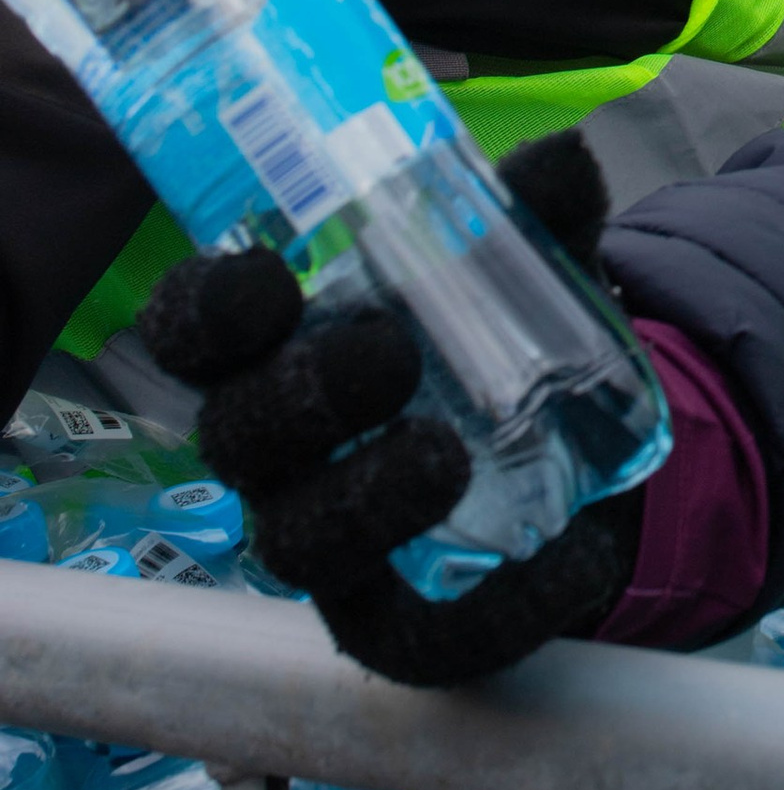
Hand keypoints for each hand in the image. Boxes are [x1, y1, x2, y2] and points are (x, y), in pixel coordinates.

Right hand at [137, 129, 642, 689]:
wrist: (581, 465)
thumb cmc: (501, 346)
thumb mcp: (526, 266)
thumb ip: (532, 213)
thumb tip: (560, 157)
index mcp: (281, 352)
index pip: (198, 331)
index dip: (209, 310)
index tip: (269, 276)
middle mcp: (284, 454)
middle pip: (239, 434)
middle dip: (302, 393)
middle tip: (386, 352)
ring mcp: (336, 546)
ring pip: (303, 540)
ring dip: (364, 495)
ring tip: (443, 456)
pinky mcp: (405, 625)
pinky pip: (428, 632)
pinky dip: (503, 601)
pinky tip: (569, 558)